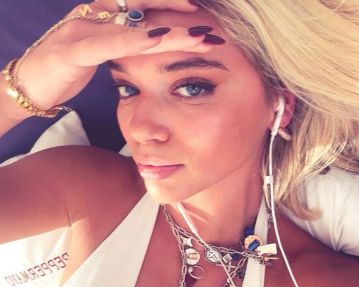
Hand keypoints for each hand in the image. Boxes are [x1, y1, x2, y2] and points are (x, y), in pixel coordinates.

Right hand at [13, 0, 210, 110]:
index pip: (143, 6)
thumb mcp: (97, 56)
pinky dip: (136, 41)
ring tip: (199, 33)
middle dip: (178, 10)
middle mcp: (95, 16)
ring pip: (133, 24)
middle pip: (143, 7)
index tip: (200, 14)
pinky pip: (110, 43)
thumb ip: (120, 47)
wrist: (27, 84)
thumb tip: (144, 46)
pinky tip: (159, 41)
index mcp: (103, 18)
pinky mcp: (74, 49)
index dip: (172, 7)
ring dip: (169, 29)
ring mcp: (84, 29)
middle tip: (208, 21)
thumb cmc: (64, 72)